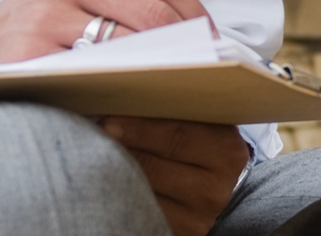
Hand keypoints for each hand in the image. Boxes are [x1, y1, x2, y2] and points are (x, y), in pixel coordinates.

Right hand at [0, 0, 208, 72]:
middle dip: (188, 50)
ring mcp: (45, 16)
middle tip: (210, 76)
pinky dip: (122, 92)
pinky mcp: (30, 55)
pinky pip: (93, 77)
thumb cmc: (31, 29)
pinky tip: (138, 105)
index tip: (217, 44)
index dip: (199, 17)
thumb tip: (197, 33)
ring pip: (129, 48)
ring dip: (162, 74)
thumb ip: (124, 1)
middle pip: (153, 17)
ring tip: (184, 92)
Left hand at [101, 117, 248, 235]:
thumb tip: (127, 100)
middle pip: (154, 167)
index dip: (138, 128)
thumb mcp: (203, 127)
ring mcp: (197, 218)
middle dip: (119, 149)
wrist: (218, 189)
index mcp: (225, 153)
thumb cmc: (203, 148)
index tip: (109, 120)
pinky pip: (141, 214)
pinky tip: (109, 183)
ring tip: (95, 157)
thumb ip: (176, 115)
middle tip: (95, 135)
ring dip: (115, 174)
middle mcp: (214, 189)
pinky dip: (122, 197)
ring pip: (143, 194)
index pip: (175, 137)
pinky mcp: (181, 233)